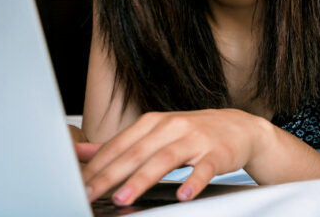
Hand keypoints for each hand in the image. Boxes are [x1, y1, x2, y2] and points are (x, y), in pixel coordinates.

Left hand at [80, 109, 270, 205]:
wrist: (240, 127)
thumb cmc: (193, 133)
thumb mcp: (155, 132)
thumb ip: (120, 144)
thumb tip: (80, 152)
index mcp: (153, 122)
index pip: (119, 145)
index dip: (97, 166)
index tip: (79, 184)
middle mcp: (172, 127)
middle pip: (136, 152)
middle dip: (110, 175)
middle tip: (91, 194)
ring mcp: (195, 139)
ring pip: (164, 160)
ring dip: (142, 179)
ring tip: (123, 198)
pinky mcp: (217, 153)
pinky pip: (204, 169)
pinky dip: (193, 182)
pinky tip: (183, 195)